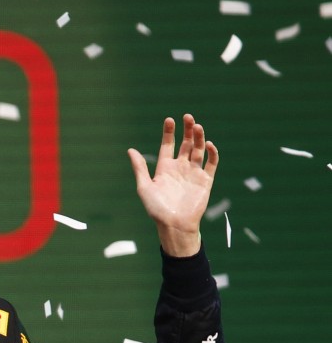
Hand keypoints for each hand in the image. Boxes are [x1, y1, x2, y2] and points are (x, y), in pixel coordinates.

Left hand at [127, 114, 218, 257]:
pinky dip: (212, 153)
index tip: (169, 120)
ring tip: (197, 126)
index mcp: (165, 169)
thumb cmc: (157, 209)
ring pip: (199, 150)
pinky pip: (211, 164)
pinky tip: (209, 145)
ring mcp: (193, 173)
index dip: (169, 133)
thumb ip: (140, 168)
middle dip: (187, 130)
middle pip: (186, 144)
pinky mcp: (205, 181)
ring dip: (199, 138)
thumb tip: (130, 150)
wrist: (174, 225)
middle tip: (188, 117)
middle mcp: (180, 168)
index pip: (168, 146)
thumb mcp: (144, 187)